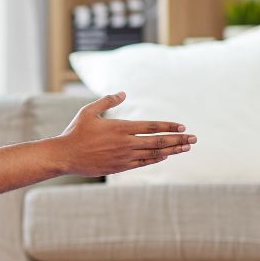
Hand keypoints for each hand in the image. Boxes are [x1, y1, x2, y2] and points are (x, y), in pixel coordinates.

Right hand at [58, 92, 195, 175]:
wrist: (65, 156)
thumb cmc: (75, 132)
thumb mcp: (88, 111)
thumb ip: (107, 101)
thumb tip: (123, 93)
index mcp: (120, 127)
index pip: (152, 126)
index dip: (169, 126)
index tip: (183, 126)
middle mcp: (125, 142)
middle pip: (158, 141)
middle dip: (179, 139)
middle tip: (194, 139)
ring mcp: (124, 156)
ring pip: (154, 153)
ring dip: (172, 150)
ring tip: (186, 147)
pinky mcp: (120, 167)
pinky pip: (143, 163)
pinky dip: (156, 159)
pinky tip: (165, 156)